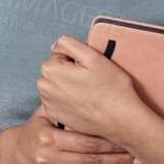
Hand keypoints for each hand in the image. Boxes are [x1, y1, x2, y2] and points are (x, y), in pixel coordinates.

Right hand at [0, 106, 141, 163]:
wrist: (12, 155)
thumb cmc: (34, 130)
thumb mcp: (43, 114)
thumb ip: (63, 105)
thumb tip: (87, 84)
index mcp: (47, 137)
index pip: (86, 142)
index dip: (111, 143)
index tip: (130, 142)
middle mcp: (47, 158)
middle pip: (91, 161)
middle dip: (119, 160)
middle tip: (141, 159)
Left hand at [34, 35, 154, 147]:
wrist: (121, 119)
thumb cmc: (111, 88)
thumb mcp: (93, 56)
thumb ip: (68, 43)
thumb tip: (55, 46)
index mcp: (50, 69)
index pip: (59, 54)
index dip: (76, 60)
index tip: (88, 70)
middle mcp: (43, 86)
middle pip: (56, 69)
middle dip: (70, 71)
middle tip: (90, 81)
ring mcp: (47, 102)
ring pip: (57, 84)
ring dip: (68, 85)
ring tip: (88, 92)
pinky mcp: (54, 114)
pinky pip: (58, 99)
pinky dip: (68, 99)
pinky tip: (83, 103)